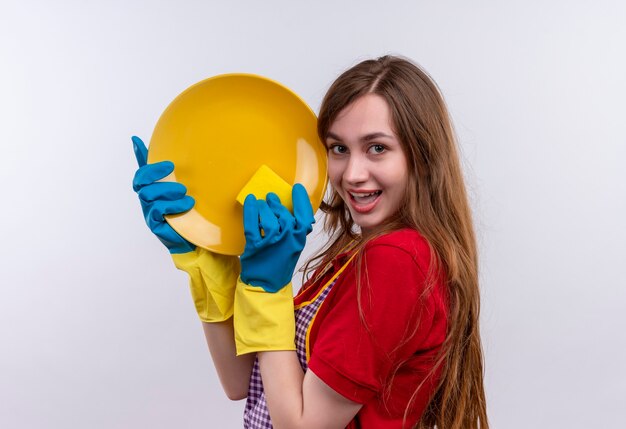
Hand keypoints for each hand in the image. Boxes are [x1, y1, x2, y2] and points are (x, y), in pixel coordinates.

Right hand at [131, 136, 194, 253]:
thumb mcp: (186, 193)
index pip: (142, 171)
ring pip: (149, 194)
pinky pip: (157, 210)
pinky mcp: (155, 224)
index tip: (136, 140)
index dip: (138, 155)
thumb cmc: (188, 215)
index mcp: (153, 190)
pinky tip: (187, 204)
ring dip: (167, 190)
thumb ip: (180, 178)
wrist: (193, 240)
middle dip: (154, 171)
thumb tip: (184, 157)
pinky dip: (172, 205)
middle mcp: (148, 200)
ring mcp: (149, 212)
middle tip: (171, 167)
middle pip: (140, 181)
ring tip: (185, 192)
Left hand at [240, 184, 314, 291]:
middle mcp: (287, 240)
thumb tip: (292, 210)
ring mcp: (271, 243)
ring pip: (268, 218)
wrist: (266, 285)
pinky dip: (250, 210)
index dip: (301, 200)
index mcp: (299, 240)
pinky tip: (250, 201)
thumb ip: (296, 231)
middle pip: (283, 214)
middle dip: (276, 204)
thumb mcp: (294, 247)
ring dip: (264, 207)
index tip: (297, 188)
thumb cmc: (280, 264)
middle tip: (271, 198)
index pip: (304, 216)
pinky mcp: (255, 246)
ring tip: (262, 203)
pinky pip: (251, 224)